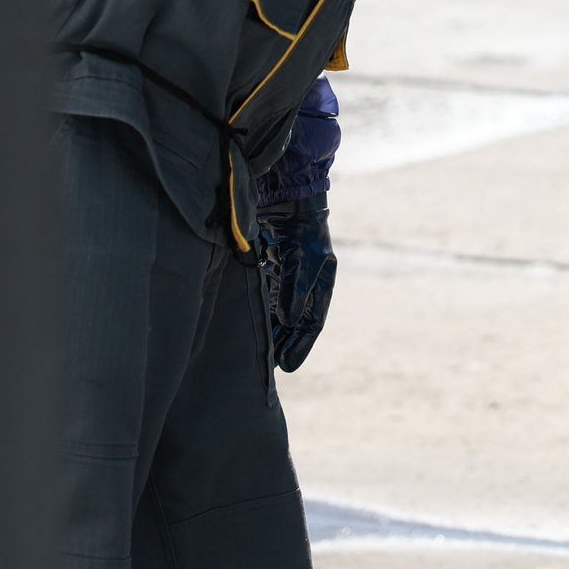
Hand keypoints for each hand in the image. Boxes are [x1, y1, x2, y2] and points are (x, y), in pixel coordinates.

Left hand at [257, 192, 335, 372]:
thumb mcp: (303, 261)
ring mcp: (285, 278)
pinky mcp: (267, 270)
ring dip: (269, 331)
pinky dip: (258, 312)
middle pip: (293, 322)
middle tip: (270, 367)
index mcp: (321, 285)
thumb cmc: (302, 231)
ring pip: (277, 313)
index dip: (300, 345)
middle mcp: (304, 285)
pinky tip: (247, 326)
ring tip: (257, 353)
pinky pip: (264, 298)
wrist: (287, 201)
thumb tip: (287, 321)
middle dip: (283, 343)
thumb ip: (294, 290)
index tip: (287, 366)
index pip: (311, 322)